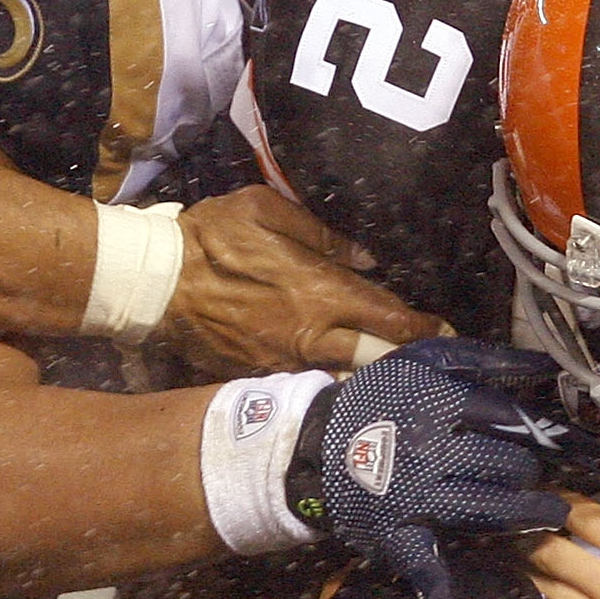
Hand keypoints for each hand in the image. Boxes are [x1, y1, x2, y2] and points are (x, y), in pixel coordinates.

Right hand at [162, 185, 440, 375]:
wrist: (154, 282)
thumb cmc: (211, 236)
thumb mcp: (265, 210)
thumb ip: (321, 235)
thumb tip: (366, 259)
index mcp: (318, 292)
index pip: (388, 317)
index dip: (423, 328)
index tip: (445, 332)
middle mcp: (309, 335)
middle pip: (376, 359)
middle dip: (408, 362)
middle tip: (433, 364)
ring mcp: (283, 363)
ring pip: (345, 382)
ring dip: (373, 382)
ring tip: (396, 381)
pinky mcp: (257, 377)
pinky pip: (304, 387)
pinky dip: (329, 389)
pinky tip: (342, 387)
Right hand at [308, 339, 573, 598]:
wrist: (315, 440)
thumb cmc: (379, 397)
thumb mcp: (427, 360)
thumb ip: (486, 359)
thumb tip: (546, 366)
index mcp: (441, 405)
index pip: (512, 421)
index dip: (553, 435)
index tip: (585, 447)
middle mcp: (432, 450)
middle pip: (505, 466)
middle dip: (535, 474)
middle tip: (554, 480)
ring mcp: (415, 494)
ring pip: (484, 509)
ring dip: (525, 516)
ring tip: (552, 516)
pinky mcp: (394, 528)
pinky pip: (419, 557)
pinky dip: (432, 582)